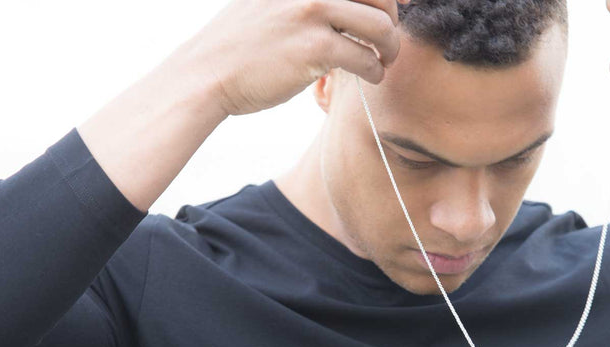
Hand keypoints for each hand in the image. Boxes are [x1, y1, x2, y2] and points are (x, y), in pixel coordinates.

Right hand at [185, 0, 408, 116]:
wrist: (208, 73)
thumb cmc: (241, 44)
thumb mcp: (270, 2)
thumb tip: (348, 6)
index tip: (401, 4)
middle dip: (393, 19)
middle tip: (385, 41)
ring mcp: (313, 13)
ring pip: (381, 27)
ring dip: (391, 49)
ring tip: (383, 61)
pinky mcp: (315, 49)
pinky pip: (366, 59)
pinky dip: (376, 72)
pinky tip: (369, 77)